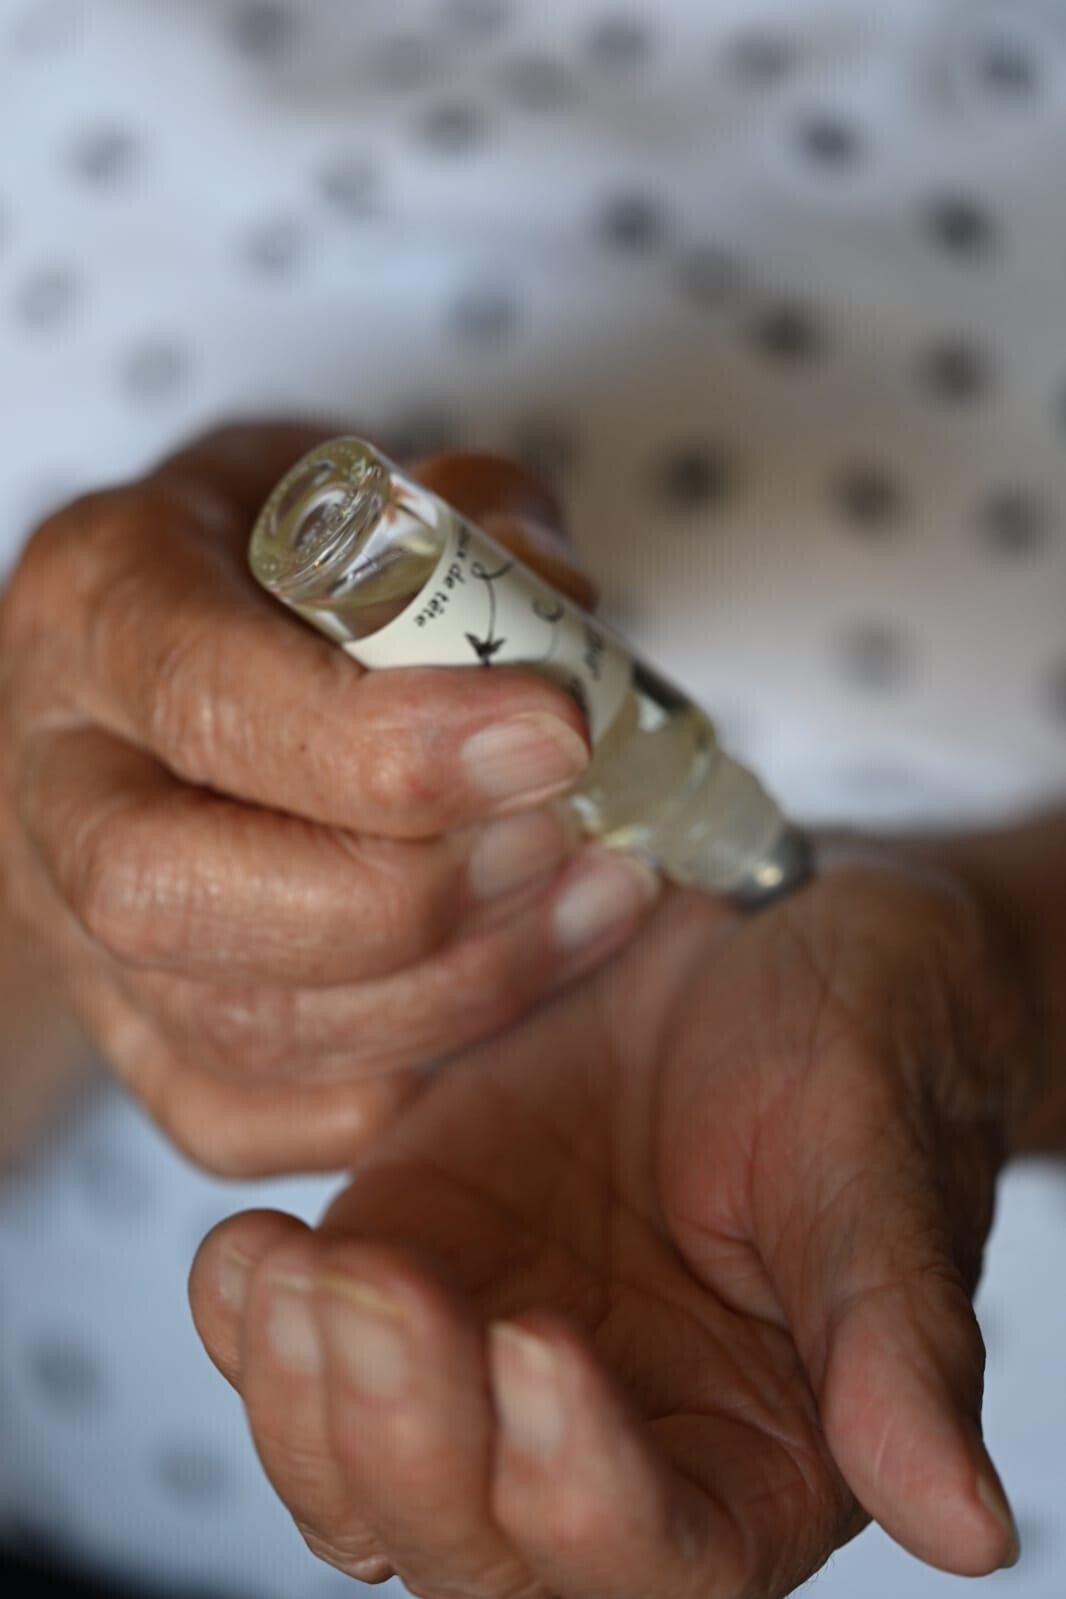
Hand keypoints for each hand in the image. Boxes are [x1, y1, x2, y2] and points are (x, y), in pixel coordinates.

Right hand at [0, 423, 656, 1174]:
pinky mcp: (136, 1043)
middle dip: (406, 889)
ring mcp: (78, 937)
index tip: (555, 736)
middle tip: (560, 832)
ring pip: (236, 1025)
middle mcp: (55, 787)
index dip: (391, 743)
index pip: (206, 698)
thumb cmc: (265, 581)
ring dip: (452, 985)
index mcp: (95, 611)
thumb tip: (563, 613)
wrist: (155, 693)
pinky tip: (521, 981)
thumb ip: (465, 527)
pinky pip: (262, 1115)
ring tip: (593, 896)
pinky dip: (413, 1071)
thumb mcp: (359, 494)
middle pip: (173, 895)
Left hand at [190, 846, 1036, 1597]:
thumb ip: (895, 1344)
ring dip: (303, 1398)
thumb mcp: (878, 1168)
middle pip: (471, 1548)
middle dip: (404, 1445)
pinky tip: (247, 1244)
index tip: (543, 1344)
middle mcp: (602, 1438)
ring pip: (357, 1470)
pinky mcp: (409, 1253)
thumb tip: (970, 1528)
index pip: (654, 1561)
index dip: (580, 1493)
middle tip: (375, 1293)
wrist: (759, 936)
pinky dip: (249, 1315)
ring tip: (291, 1271)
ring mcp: (482, 1352)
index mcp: (750, 1456)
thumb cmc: (857, 1044)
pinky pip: (298, 1337)